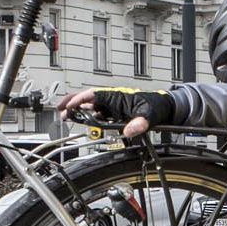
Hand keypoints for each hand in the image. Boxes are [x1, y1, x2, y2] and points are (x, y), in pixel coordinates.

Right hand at [58, 88, 174, 139]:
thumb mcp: (150, 115)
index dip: (81, 100)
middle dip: (73, 102)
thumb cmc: (158, 106)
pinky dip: (88, 116)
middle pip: (89, 98)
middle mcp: (113, 99)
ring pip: (91, 105)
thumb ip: (140, 123)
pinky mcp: (115, 112)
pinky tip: (82, 120)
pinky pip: (98, 113)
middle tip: (60, 110)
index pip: (95, 95)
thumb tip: (130, 130)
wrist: (166, 107)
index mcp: (118, 97)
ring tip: (66, 116)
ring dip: (78, 110)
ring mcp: (113, 105)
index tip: (70, 106)